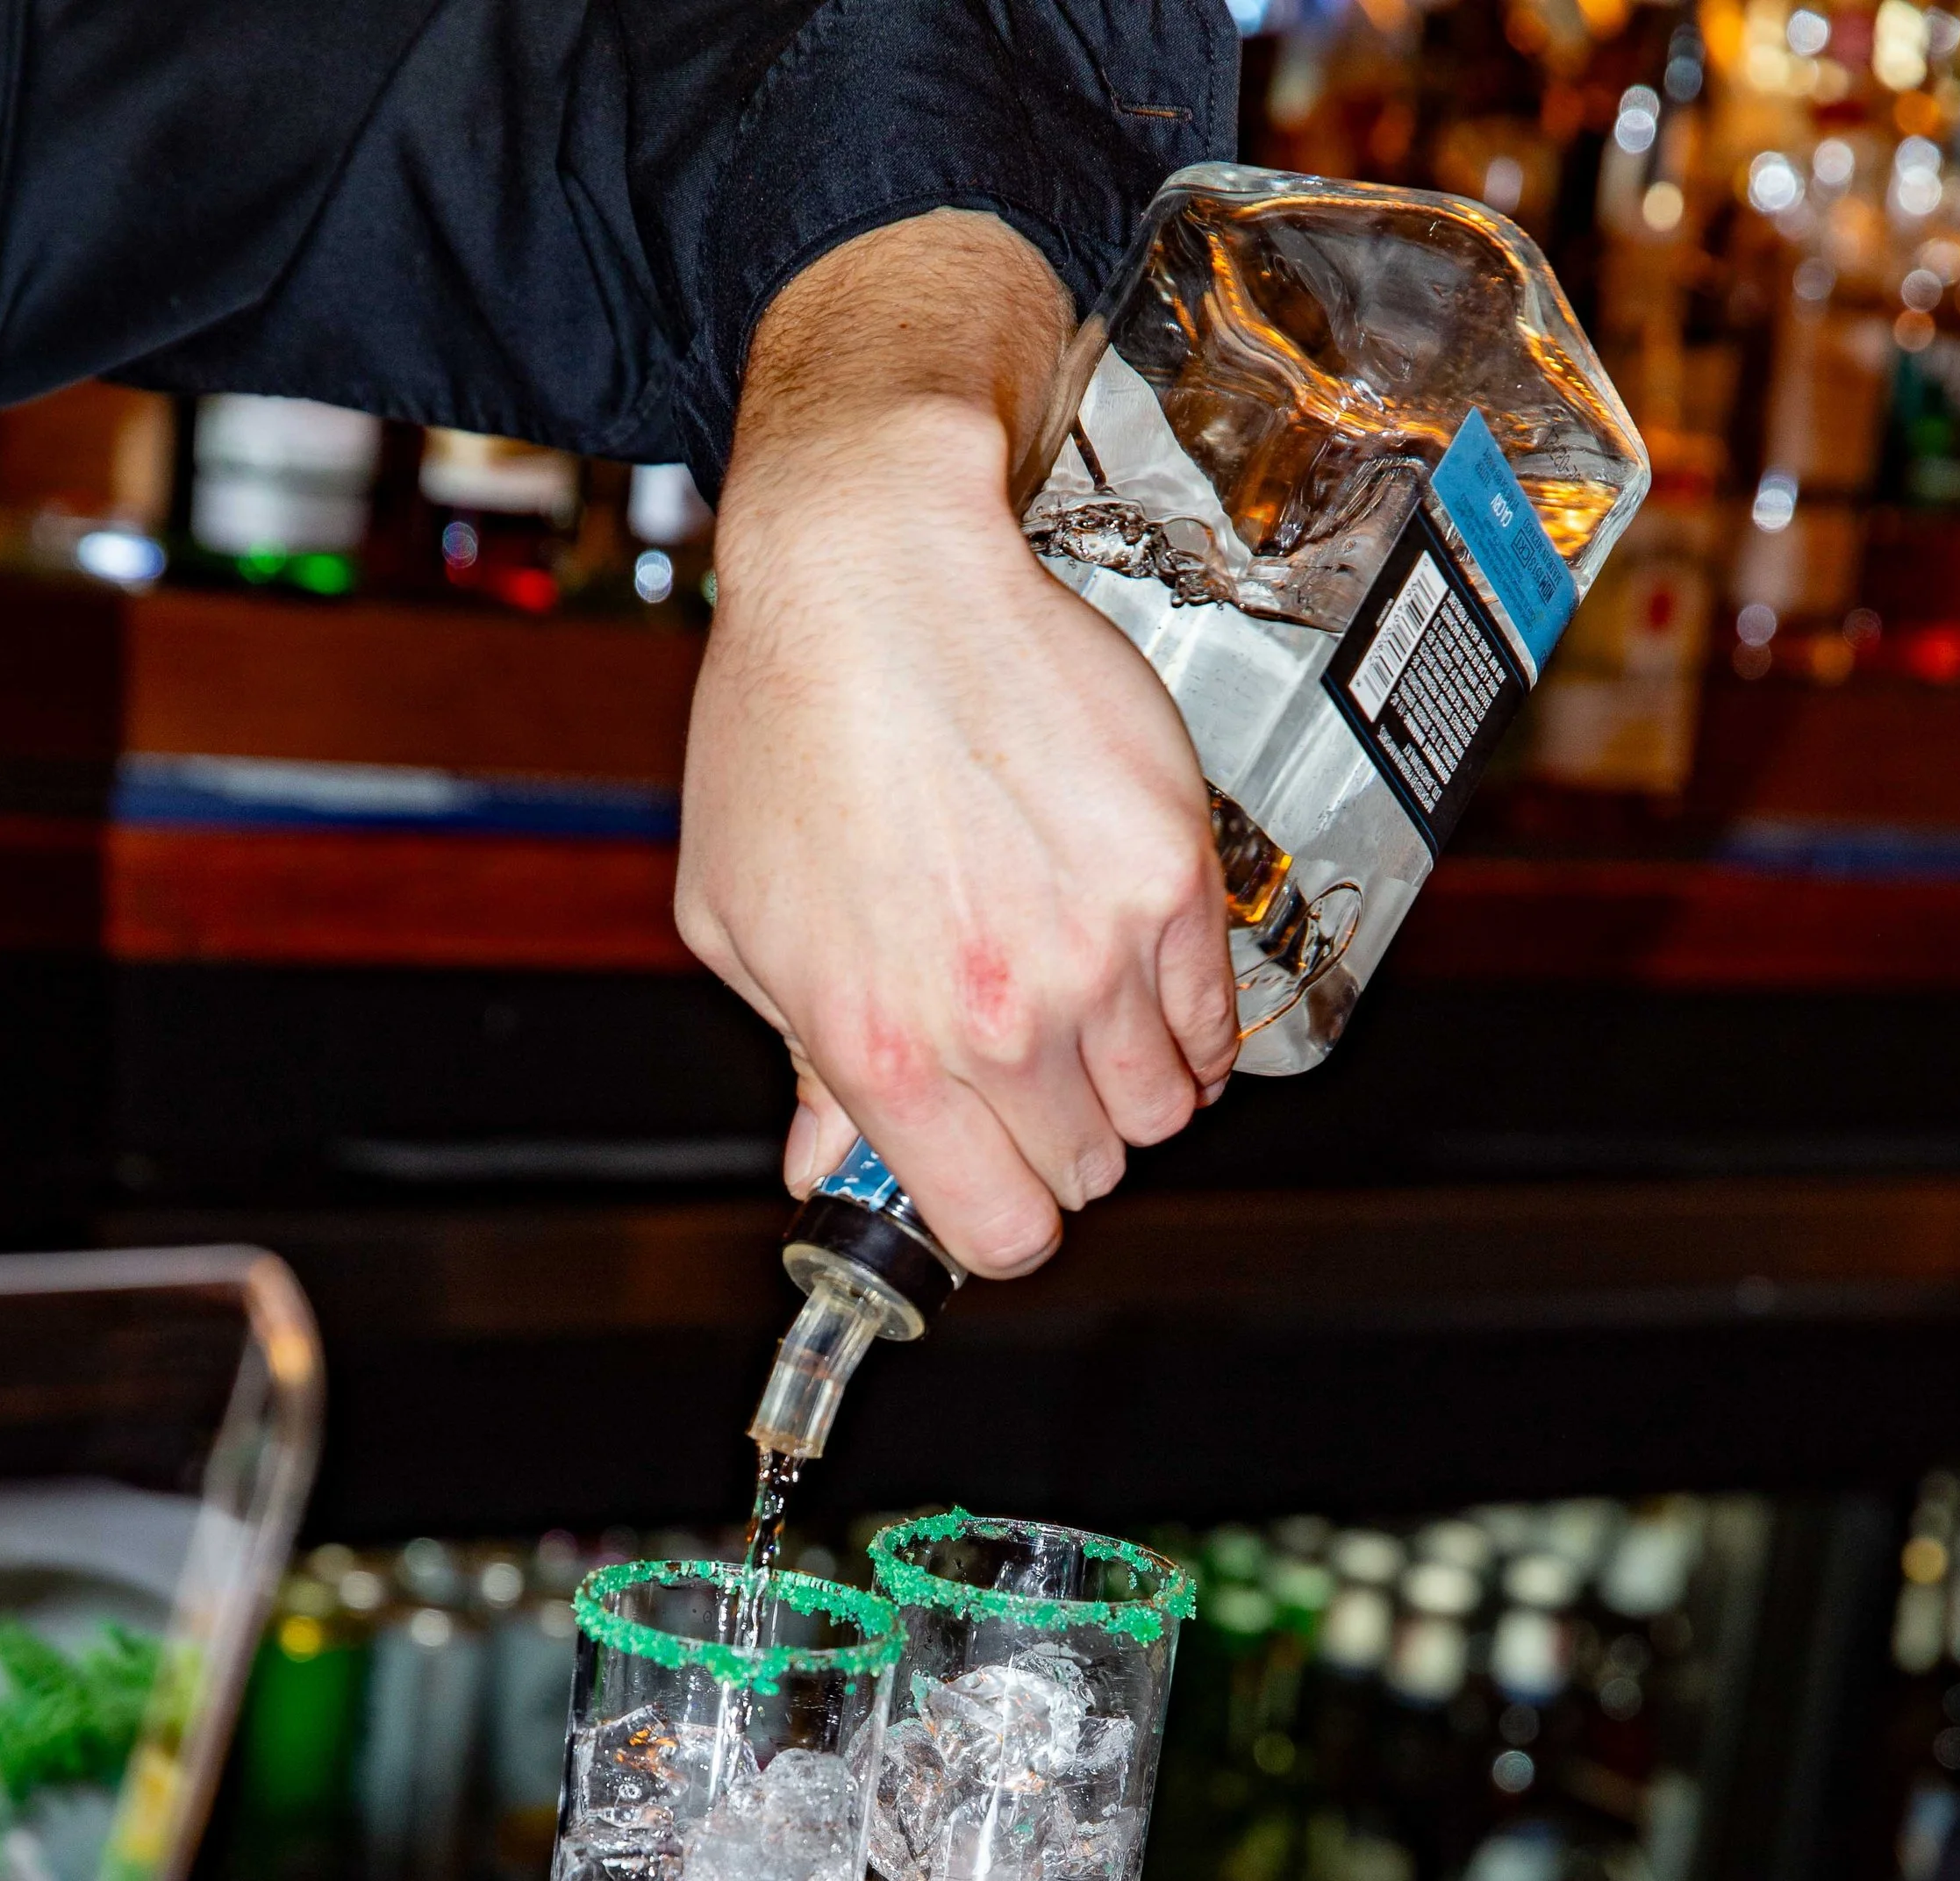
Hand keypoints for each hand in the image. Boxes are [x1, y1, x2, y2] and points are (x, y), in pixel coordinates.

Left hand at [676, 213, 1236, 1281]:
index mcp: (884, 1047)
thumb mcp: (743, 918)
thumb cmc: (788, 723)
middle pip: (1086, 1170)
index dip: (1000, 1218)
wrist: (877, 571)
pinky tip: (1143, 975)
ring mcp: (1098, 951)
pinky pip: (1216, 1014)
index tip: (994, 1180)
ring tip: (1088, 1016)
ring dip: (1133, 1082)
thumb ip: (803, 1059)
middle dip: (1059, 1140)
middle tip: (1030, 1072)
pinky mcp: (1170, 874)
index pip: (996, 1230)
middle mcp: (999, 1015)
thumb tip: (828, 1162)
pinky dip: (1192, 1020)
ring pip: (1166, 1105)